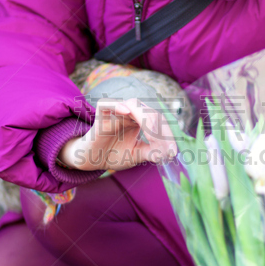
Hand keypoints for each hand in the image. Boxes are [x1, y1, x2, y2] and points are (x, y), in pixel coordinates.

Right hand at [58, 97, 177, 170]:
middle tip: (164, 148)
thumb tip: (171, 153)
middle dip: (159, 130)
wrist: (91, 161)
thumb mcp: (137, 155)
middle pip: (149, 111)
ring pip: (133, 104)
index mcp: (140, 120)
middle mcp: (130, 113)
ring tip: (151, 135)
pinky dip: (116, 105)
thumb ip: (153, 152)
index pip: (158, 119)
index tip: (173, 152)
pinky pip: (106, 104)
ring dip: (145, 117)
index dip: (167, 134)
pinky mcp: (100, 117)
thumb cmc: (114, 154)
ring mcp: (115, 113)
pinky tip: (127, 112)